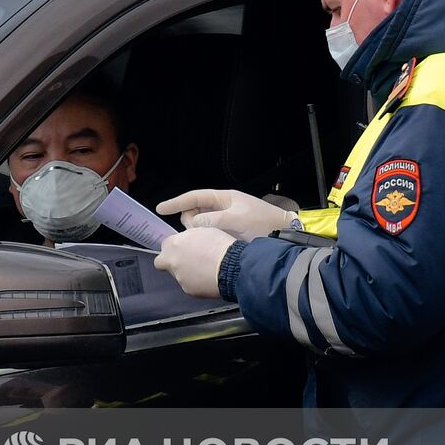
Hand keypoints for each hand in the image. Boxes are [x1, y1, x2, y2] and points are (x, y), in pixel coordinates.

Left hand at [154, 227, 234, 297]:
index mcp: (174, 244)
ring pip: (177, 274)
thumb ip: (188, 237)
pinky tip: (208, 278)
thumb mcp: (203, 231)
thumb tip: (186, 240)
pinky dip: (195, 283)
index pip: (165, 245)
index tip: (181, 248)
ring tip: (204, 269)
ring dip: (186, 272)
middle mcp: (172, 261)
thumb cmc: (221, 247)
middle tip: (186, 260)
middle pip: (162, 262)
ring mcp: (179, 277)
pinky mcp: (188, 290)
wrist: (232, 266)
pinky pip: (188, 285)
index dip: (174, 247)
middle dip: (170, 262)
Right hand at [156, 188, 293, 241]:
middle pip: (194, 212)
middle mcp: (222, 209)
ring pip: (200, 226)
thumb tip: (192, 225)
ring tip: (207, 241)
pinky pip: (209, 236)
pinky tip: (208, 247)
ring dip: (198, 232)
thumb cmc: (262, 223)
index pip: (194, 197)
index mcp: (224, 199)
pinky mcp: (228, 236)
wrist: (284, 236)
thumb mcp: (236, 219)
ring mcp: (225, 222)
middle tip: (197, 233)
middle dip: (190, 222)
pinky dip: (204, 240)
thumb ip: (211, 220)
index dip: (176, 203)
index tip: (160, 209)